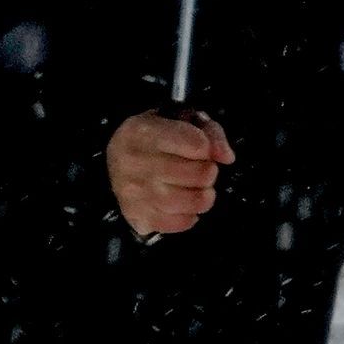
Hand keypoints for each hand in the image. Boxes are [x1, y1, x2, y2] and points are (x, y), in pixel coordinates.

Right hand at [106, 107, 230, 239]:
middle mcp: (134, 163)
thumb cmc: (155, 137)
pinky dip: (189, 217)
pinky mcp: (135, 216)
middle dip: (208, 172)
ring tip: (201, 189)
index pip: (195, 144)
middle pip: (196, 174)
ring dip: (204, 197)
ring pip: (187, 202)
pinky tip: (186, 206)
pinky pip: (176, 223)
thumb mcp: (183, 120)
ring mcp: (133, 192)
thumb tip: (226, 157)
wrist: (118, 157)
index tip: (202, 149)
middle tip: (204, 170)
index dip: (208, 148)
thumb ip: (211, 133)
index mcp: (143, 132)